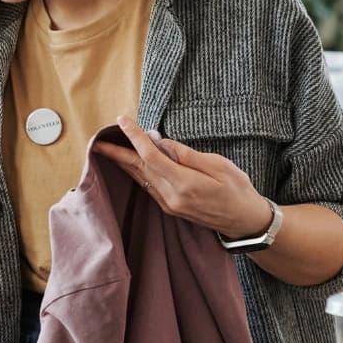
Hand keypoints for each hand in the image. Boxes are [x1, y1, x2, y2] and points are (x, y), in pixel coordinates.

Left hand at [93, 116, 273, 238]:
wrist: (244, 221)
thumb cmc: (237, 190)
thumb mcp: (219, 165)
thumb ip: (187, 155)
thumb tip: (162, 143)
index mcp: (184, 184)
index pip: (151, 157)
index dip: (134, 138)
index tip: (123, 121)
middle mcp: (171, 198)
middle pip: (138, 170)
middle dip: (117, 154)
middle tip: (98, 142)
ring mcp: (169, 205)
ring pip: (141, 179)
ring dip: (124, 164)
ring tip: (108, 150)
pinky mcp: (170, 208)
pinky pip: (148, 186)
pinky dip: (137, 172)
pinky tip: (131, 164)